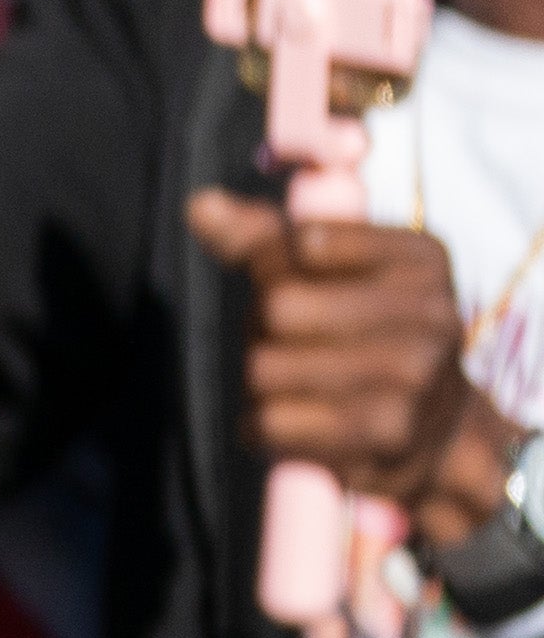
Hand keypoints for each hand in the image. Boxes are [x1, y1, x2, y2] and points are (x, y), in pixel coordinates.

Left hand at [192, 194, 513, 533]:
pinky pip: (271, 419)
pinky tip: (290, 423)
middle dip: (260, 330)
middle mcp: (431, 312)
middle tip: (289, 348)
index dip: (273, 269)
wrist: (437, 434)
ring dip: (258, 383)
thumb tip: (200, 204)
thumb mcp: (334, 275)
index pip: (302, 242)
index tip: (301, 288)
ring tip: (296, 388)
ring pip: (265, 366)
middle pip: (277, 306)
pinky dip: (259, 426)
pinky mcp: (385, 431)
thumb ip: (264, 239)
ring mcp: (413, 373)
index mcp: (422, 259)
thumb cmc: (366, 339)